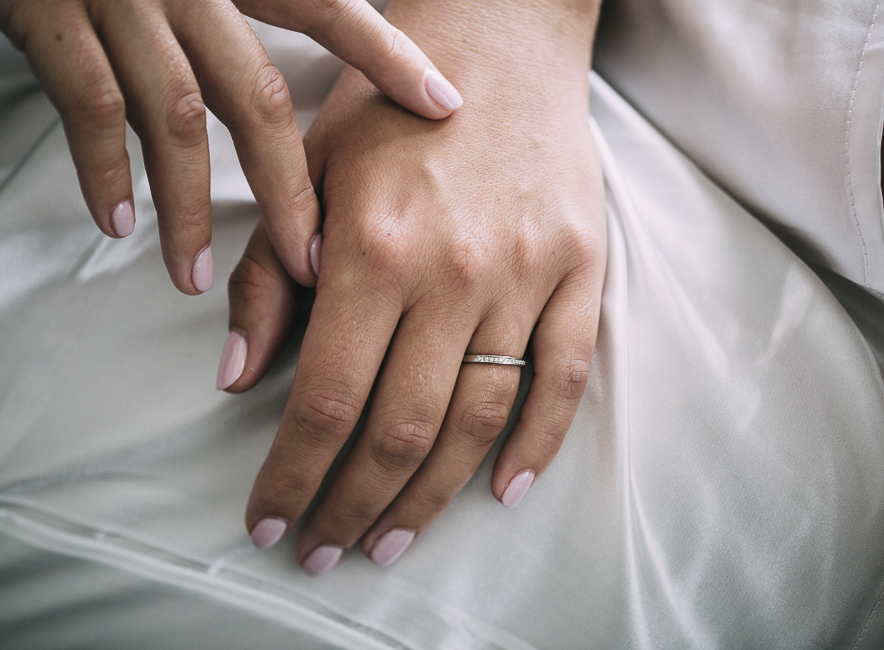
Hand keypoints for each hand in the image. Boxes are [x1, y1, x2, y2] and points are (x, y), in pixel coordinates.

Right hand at [0, 0, 461, 292]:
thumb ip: (269, 11)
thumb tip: (308, 85)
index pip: (326, 9)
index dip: (388, 55)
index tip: (445, 106)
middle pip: (256, 97)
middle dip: (287, 192)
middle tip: (308, 265)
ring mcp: (124, 2)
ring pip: (173, 117)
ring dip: (188, 208)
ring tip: (197, 279)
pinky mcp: (54, 20)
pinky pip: (88, 107)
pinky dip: (102, 171)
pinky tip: (117, 224)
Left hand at [223, 0, 605, 572]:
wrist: (501, 42)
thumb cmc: (392, 107)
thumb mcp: (307, 172)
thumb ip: (269, 276)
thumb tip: (239, 376)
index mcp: (373, 248)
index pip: (327, 399)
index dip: (294, 475)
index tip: (271, 521)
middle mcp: (454, 273)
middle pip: (401, 428)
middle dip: (354, 505)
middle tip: (326, 550)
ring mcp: (527, 276)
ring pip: (480, 419)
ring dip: (432, 495)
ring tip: (394, 539)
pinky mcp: (580, 271)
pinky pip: (565, 378)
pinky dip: (538, 445)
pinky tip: (505, 492)